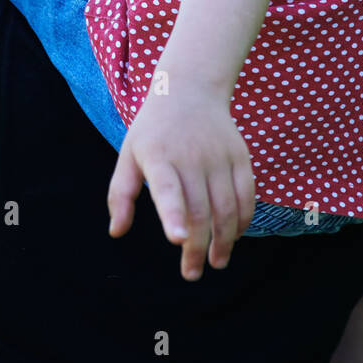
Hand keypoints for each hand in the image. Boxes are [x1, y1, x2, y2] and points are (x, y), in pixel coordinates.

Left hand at [107, 86, 255, 280]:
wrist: (190, 89)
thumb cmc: (153, 130)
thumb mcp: (129, 154)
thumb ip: (121, 194)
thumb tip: (116, 232)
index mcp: (159, 156)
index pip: (167, 189)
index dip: (173, 215)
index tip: (176, 239)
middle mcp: (191, 156)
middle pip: (200, 210)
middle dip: (197, 247)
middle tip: (191, 273)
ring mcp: (219, 156)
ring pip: (227, 208)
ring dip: (224, 241)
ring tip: (216, 262)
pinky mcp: (240, 156)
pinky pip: (246, 195)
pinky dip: (243, 220)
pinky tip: (233, 236)